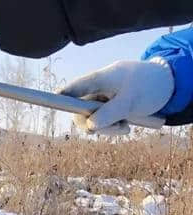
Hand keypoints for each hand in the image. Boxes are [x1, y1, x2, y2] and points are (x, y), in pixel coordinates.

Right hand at [59, 59, 173, 135]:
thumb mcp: (131, 101)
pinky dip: (112, 128)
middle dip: (94, 124)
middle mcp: (98, 89)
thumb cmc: (148, 86)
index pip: (76, 87)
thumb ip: (109, 114)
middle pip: (81, 111)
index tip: (54, 100)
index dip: (63, 95)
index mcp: (101, 78)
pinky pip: (102, 123)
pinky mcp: (108, 109)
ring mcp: (102, 99)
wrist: (166, 85)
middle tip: (116, 129)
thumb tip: (90, 127)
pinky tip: (126, 125)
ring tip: (126, 127)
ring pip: (92, 121)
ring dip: (107, 128)